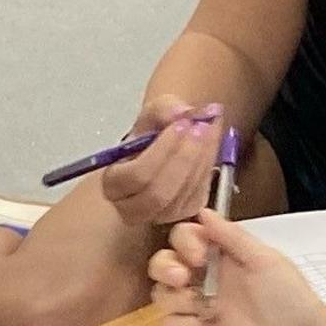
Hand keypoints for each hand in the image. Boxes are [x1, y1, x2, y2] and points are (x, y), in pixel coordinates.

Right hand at [96, 103, 229, 233]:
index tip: (181, 124)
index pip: (136, 176)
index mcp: (113, 183)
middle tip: (201, 127)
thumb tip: (181, 112)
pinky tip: (211, 143)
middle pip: (159, 193)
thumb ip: (164, 109)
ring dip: (200, 160)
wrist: (166, 144)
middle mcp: (132, 208)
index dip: (162, 151)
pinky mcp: (184, 214)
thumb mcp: (153, 113)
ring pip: (182, 196)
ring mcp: (160, 216)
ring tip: (210, 129)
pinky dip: (208, 167)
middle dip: (184, 158)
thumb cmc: (152, 132)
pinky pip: (199, 195)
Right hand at [150, 207, 325, 325]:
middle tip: (184, 280)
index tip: (198, 257)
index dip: (184, 243)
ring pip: (163, 294)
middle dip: (166, 268)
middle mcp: (208, 278)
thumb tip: (203, 211)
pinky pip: (171, 324)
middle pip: (164, 263)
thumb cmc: (290, 300)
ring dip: (175, 299)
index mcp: (224, 256)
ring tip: (204, 311)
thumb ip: (233, 236)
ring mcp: (201, 307)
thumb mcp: (265, 261)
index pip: (186, 237)